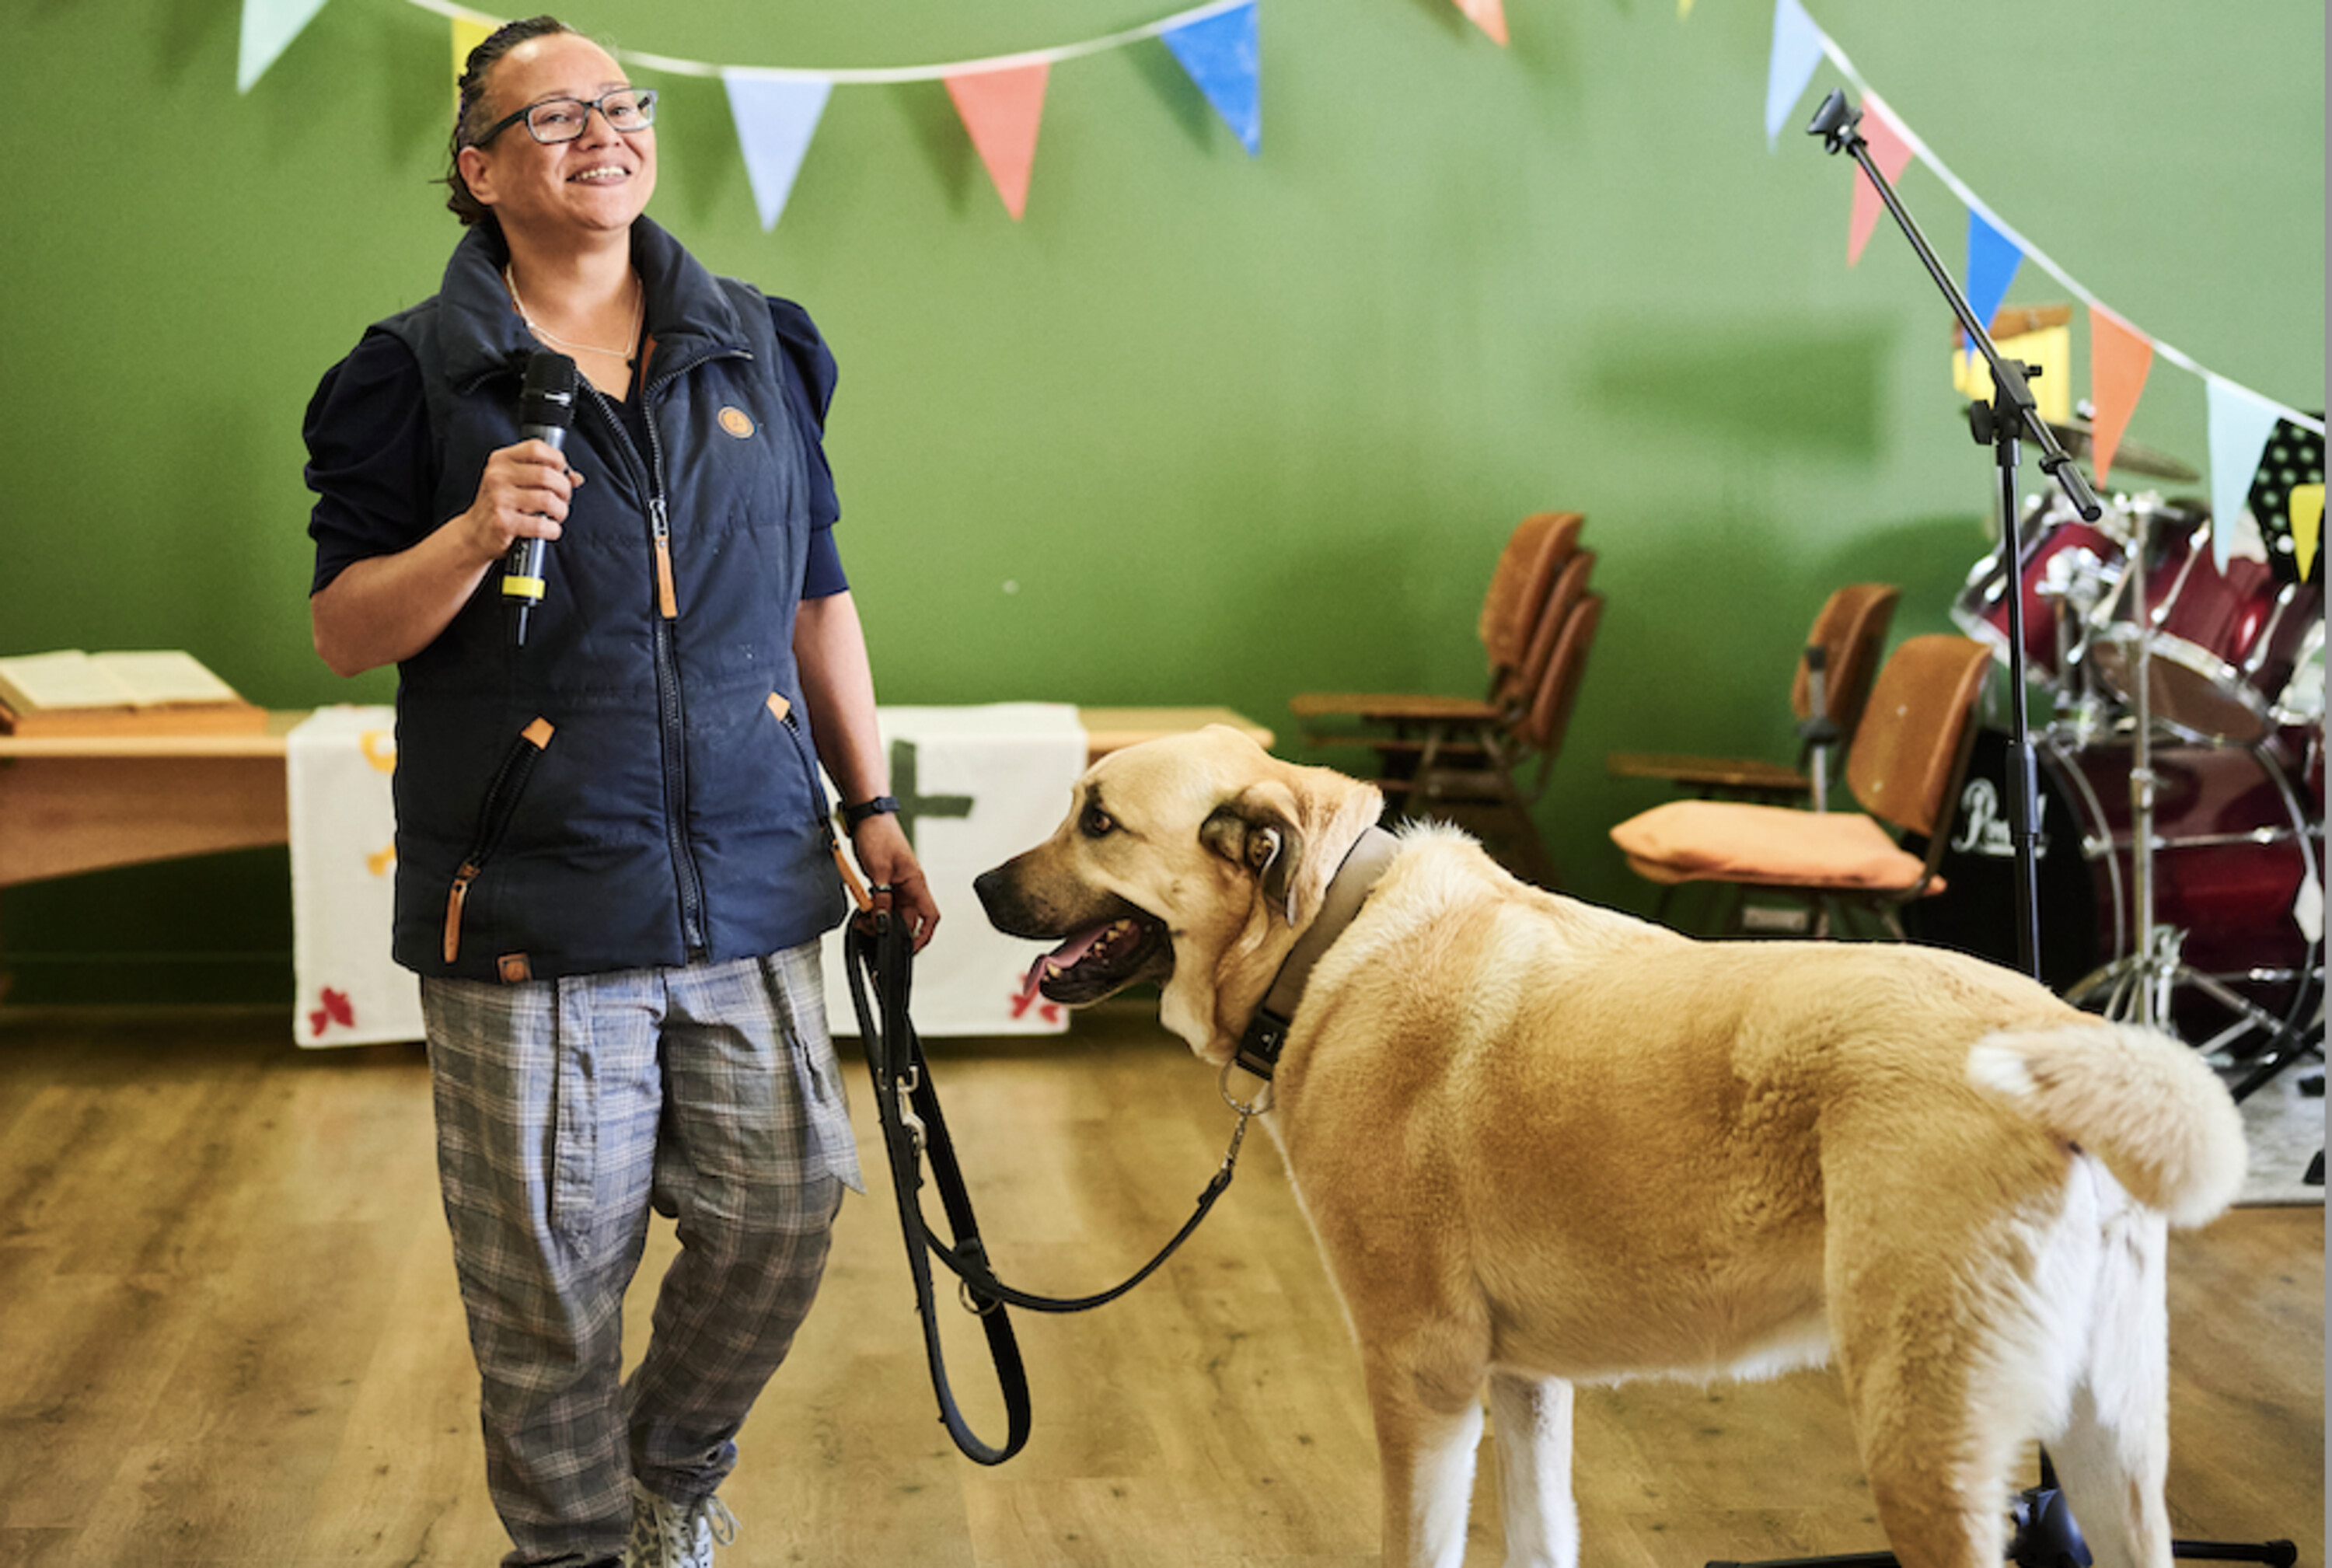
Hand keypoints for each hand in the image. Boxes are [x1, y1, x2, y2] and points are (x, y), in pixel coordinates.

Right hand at [460, 438, 581, 563]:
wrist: (474, 534)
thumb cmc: (499, 506)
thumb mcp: (514, 482)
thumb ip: (544, 473)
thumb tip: (575, 477)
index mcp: (501, 460)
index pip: (537, 448)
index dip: (557, 460)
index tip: (562, 474)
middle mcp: (498, 476)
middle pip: (548, 475)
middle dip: (564, 490)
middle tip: (563, 500)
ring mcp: (499, 499)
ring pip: (548, 499)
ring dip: (561, 511)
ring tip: (556, 515)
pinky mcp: (504, 523)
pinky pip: (542, 525)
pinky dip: (553, 530)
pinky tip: (548, 529)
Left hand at [850, 813, 938, 952]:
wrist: (867, 816)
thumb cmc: (879, 835)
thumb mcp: (879, 871)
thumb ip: (881, 899)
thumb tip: (881, 922)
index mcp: (916, 883)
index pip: (929, 916)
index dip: (923, 935)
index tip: (910, 948)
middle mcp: (910, 885)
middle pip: (906, 918)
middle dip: (889, 928)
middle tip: (871, 930)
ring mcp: (897, 883)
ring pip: (892, 911)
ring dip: (879, 919)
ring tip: (863, 919)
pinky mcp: (884, 880)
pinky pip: (882, 901)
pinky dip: (873, 908)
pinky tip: (862, 908)